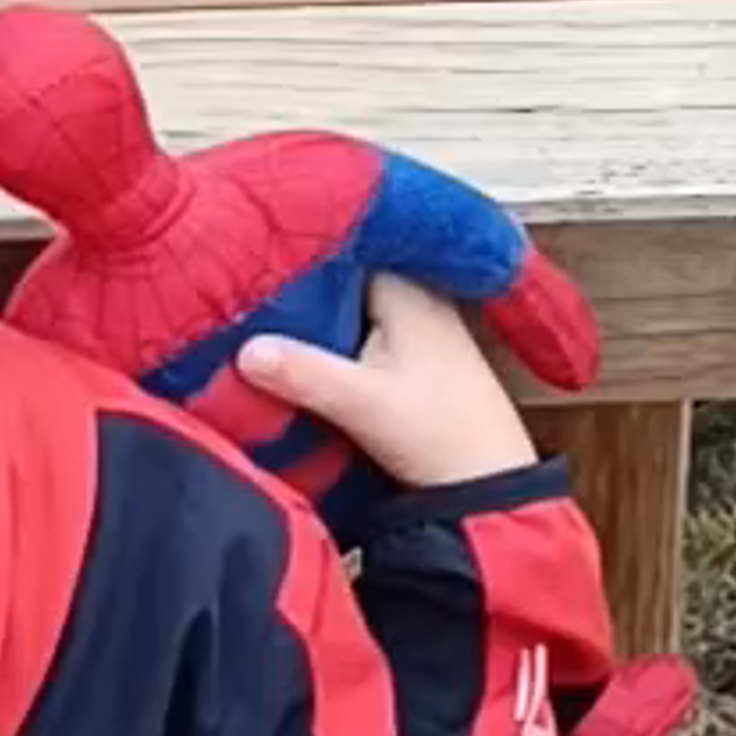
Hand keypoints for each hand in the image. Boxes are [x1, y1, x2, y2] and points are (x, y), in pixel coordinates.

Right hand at [239, 273, 537, 489]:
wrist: (491, 485)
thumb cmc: (440, 436)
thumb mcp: (361, 404)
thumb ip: (302, 373)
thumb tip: (244, 350)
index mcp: (407, 289)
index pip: (341, 249)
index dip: (298, 258)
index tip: (254, 268)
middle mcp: (418, 297)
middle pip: (344, 279)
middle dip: (302, 291)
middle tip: (249, 300)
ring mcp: (422, 327)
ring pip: (354, 307)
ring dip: (318, 319)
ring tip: (266, 326)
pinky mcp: (420, 357)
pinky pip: (366, 332)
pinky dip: (337, 341)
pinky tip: (308, 357)